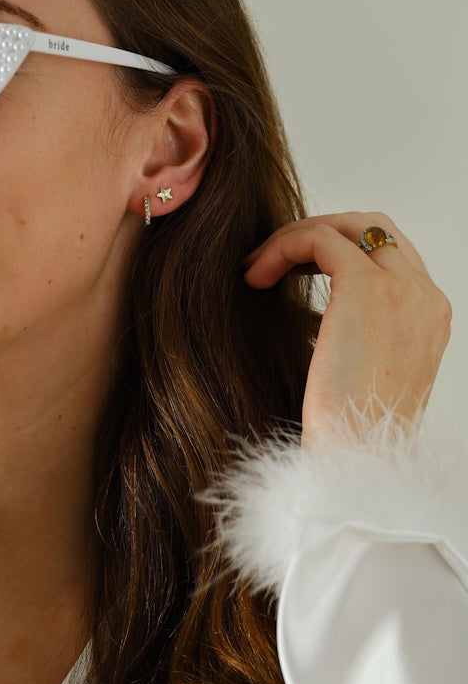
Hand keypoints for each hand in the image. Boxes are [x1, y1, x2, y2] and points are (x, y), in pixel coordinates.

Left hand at [242, 213, 450, 445]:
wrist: (358, 458)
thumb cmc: (351, 430)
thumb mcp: (368, 373)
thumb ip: (363, 334)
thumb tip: (325, 316)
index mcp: (429, 315)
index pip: (389, 252)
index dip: (336, 249)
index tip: (292, 271)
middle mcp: (425, 296)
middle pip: (372, 227)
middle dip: (317, 232)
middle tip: (270, 258)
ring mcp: (403, 289)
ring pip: (346, 225)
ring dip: (295, 237)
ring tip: (257, 266)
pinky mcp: (367, 289)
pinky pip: (319, 240)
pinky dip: (283, 248)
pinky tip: (255, 278)